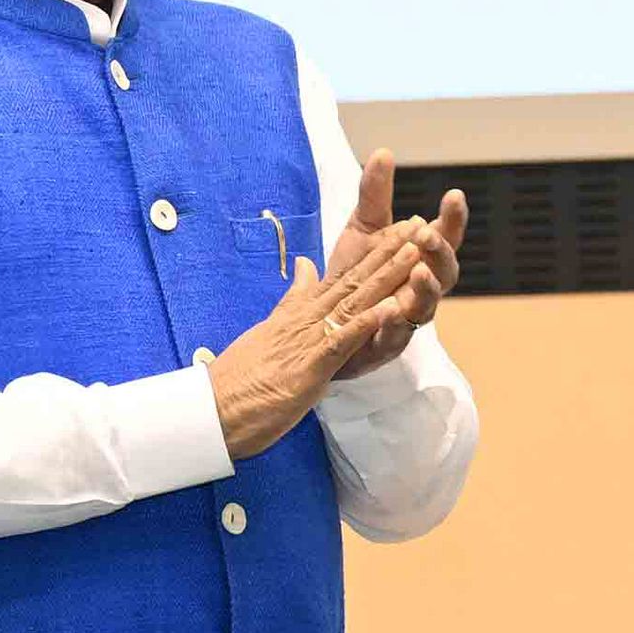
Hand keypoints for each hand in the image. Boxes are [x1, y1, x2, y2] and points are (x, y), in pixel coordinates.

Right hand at [211, 184, 448, 461]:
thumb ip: (294, 298)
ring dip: (386, 276)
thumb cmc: (242, 377)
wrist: (214, 408)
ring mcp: (309, 340)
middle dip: (390, 252)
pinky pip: (344, 339)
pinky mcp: (311, 366)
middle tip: (419, 224)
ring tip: (415, 251)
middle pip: (355, 280)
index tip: (401, 230)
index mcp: (300, 312)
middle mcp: (307, 318)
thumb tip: (308, 267)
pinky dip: (368, 322)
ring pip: (355, 302)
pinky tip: (393, 306)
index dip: (375, 252)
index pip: (344, 276)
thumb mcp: (273, 329)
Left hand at [327, 154, 468, 380]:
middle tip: (427, 233)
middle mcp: (421, 289)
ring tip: (419, 271)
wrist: (323, 320)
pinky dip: (395, 325)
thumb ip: (374, 195)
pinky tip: (389, 310)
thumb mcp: (362, 228)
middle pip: (446, 273)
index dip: (454, 219)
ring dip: (427, 289)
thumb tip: (383, 152)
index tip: (453, 195)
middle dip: (440, 253)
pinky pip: (396, 338)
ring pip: (428, 307)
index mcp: (420, 259)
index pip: (445, 237)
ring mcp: (407, 318)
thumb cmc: (354, 273)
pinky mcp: (385, 345)